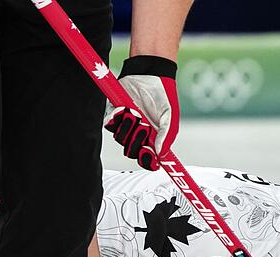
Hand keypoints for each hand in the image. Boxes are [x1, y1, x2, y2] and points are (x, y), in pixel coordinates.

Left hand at [105, 55, 178, 170]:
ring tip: (135, 113)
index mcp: (153, 138)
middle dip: (137, 141)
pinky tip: (124, 108)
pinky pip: (109, 124)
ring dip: (127, 127)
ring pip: (120, 139)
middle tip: (143, 127)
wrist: (148, 72)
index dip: (148, 161)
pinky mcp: (114, 113)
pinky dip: (116, 118)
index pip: (148, 158)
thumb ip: (166, 136)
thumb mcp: (170, 116)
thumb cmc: (162, 94)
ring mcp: (126, 124)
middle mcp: (138, 134)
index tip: (150, 159)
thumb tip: (160, 154)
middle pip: (132, 151)